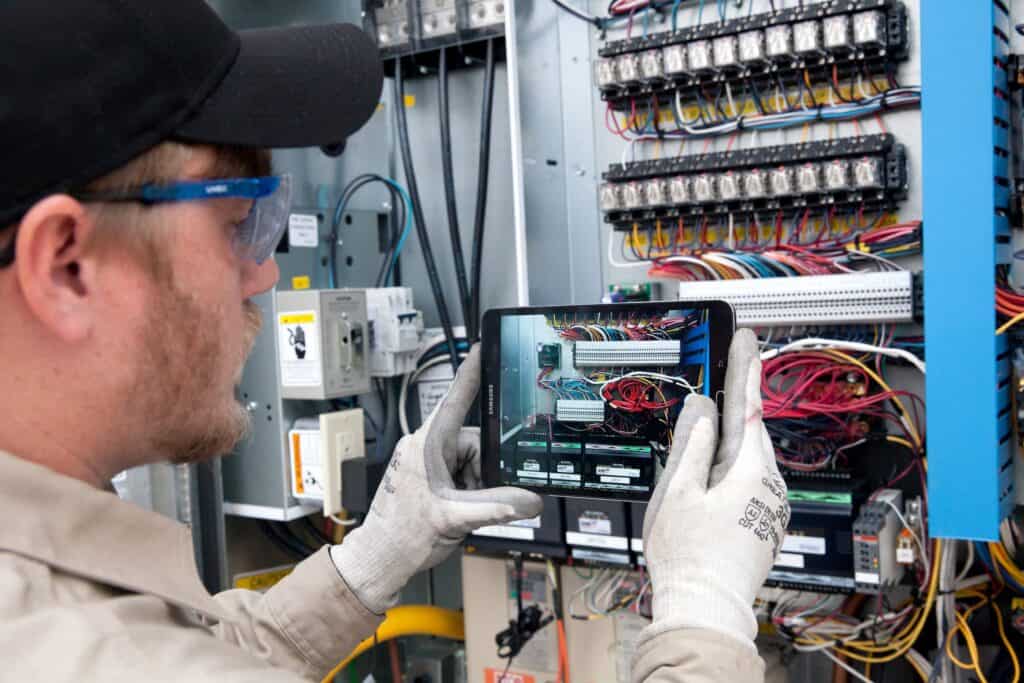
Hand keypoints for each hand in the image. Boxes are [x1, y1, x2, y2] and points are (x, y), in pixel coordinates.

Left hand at [331, 345, 542, 613]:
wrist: (381, 558)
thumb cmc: (402, 535)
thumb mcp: (456, 519)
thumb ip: (497, 508)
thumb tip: (531, 501)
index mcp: (427, 444)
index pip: (455, 400)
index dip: (471, 373)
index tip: (482, 348)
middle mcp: (426, 447)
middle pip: (476, 442)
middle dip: (485, 470)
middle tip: (477, 497)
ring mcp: (428, 462)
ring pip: (473, 462)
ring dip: (478, 486)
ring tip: (464, 510)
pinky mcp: (430, 477)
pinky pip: (464, 475)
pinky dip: (471, 492)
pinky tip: (462, 510)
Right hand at [642, 328, 788, 647]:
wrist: (706, 608)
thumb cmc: (688, 557)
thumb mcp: (678, 492)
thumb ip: (692, 445)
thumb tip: (702, 408)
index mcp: (749, 472)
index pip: (748, 407)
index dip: (745, 369)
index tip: (747, 339)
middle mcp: (768, 486)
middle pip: (751, 430)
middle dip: (741, 397)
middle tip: (732, 363)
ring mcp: (769, 506)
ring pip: (749, 456)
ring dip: (733, 435)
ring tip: (718, 415)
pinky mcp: (763, 522)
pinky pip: (750, 479)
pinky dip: (734, 463)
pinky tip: (718, 467)